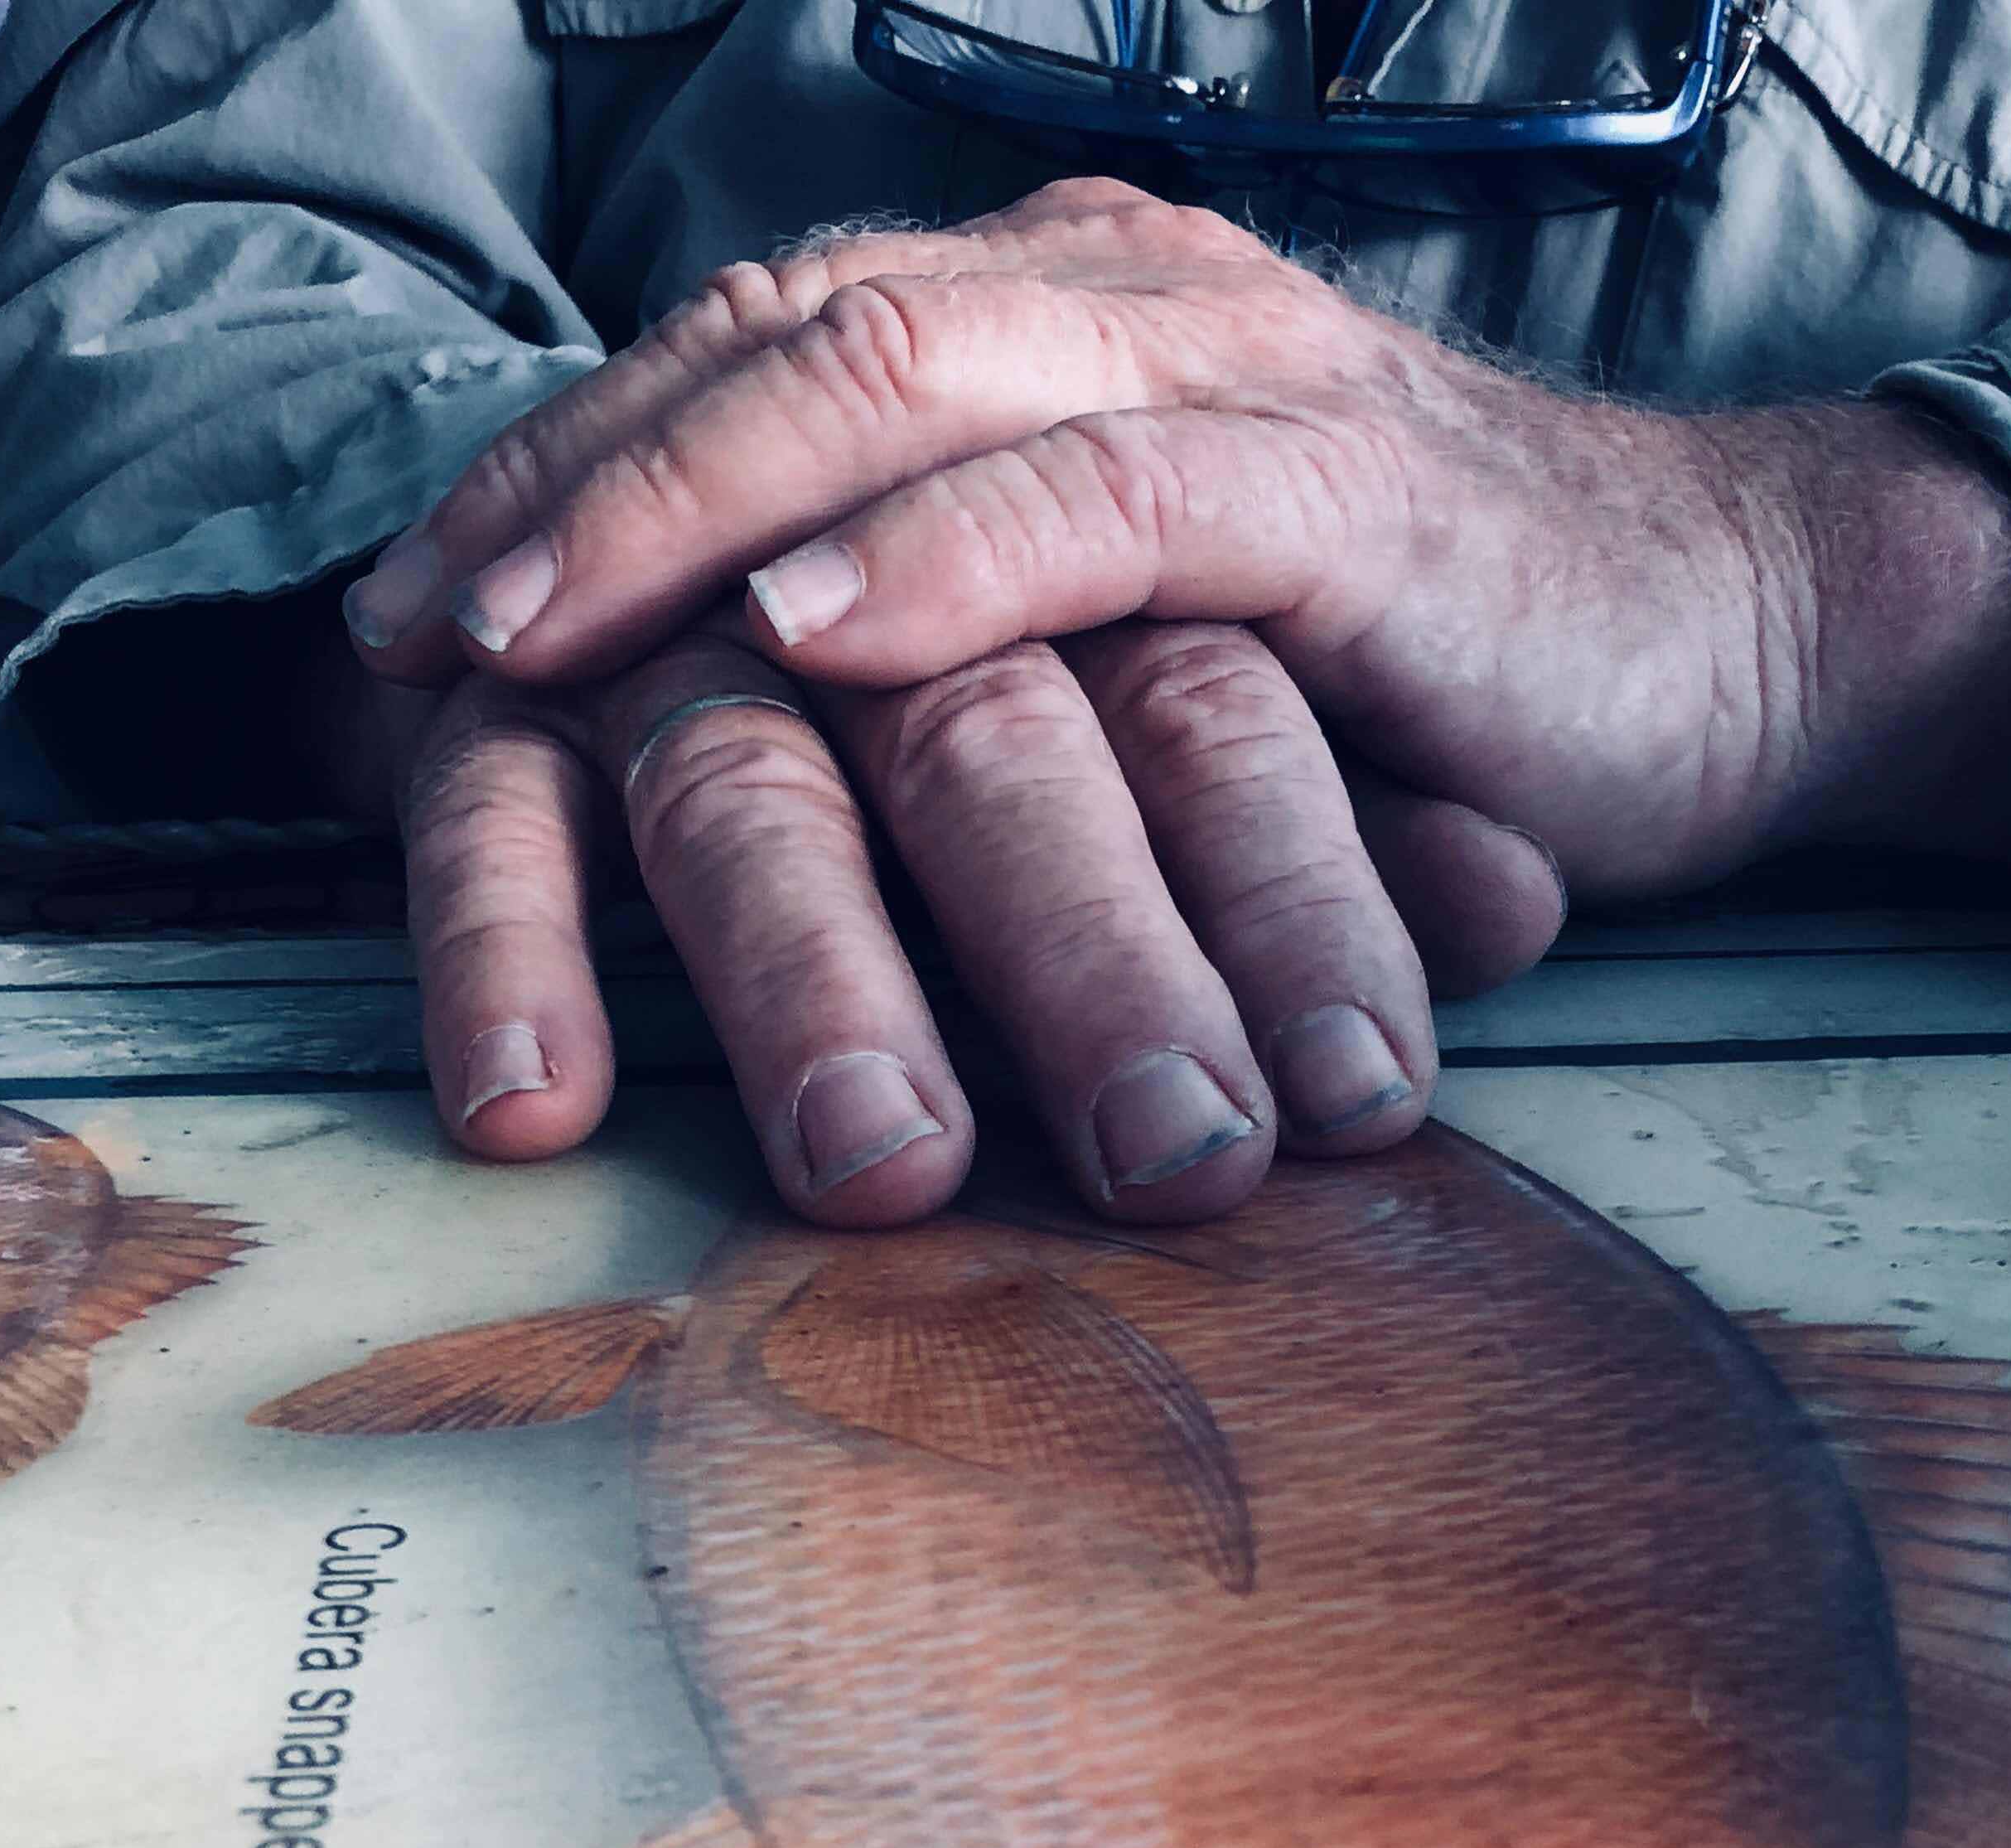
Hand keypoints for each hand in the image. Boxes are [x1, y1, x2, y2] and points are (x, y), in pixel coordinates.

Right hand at [317, 602, 1563, 1221]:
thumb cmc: (1083, 669)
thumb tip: (1518, 900)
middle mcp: (884, 545)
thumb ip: (1374, 808)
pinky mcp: (523, 685)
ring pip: (745, 769)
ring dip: (815, 979)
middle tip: (1175, 1162)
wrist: (806, 529)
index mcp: (1088, 514)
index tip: (1363, 1102)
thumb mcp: (1267, 703)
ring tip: (889, 1170)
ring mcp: (688, 608)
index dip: (1296, 894)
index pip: (1212, 699)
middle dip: (1093, 957)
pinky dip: (498, 935)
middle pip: (995, 734)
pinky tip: (531, 1103)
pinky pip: (492, 800)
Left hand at [342, 180, 2010, 905]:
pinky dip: (932, 565)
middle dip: (571, 488)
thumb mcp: (1167, 642)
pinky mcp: (1331, 499)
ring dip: (686, 514)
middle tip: (411, 636)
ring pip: (894, 385)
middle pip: (777, 337)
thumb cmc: (1429, 674)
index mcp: (1062, 321)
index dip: (568, 469)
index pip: (759, 348)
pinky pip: (1092, 502)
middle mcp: (1118, 300)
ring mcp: (1224, 375)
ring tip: (528, 641)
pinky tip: (799, 633)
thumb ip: (1003, 628)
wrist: (1727, 645)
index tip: (411, 618)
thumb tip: (774, 738)